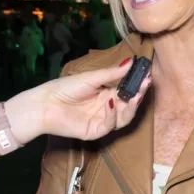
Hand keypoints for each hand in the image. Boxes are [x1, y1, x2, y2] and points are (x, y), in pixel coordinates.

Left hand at [7, 57, 151, 142]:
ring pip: (124, 117)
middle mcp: (107, 107)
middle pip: (129, 104)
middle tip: (146, 84)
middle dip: (138, 94)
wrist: (46, 104)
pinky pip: (110, 125)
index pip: (127, 90)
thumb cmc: (65, 88)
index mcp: (106, 93)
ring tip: (135, 95)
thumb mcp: (91, 77)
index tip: (147, 74)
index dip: (137, 84)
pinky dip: (112, 114)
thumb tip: (131, 62)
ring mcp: (103, 120)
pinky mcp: (96, 131)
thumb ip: (112, 73)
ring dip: (131, 106)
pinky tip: (110, 102)